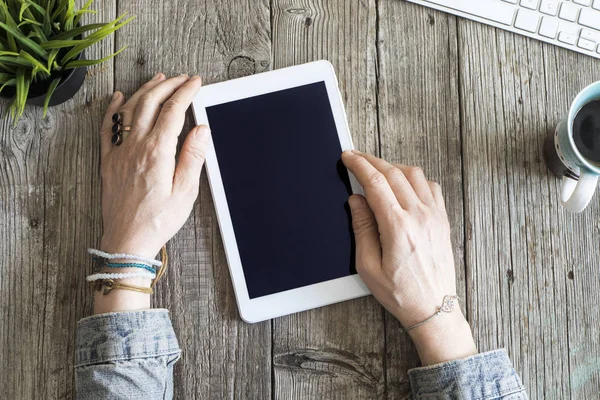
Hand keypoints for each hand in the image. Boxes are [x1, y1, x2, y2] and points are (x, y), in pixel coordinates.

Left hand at [94, 73, 209, 313]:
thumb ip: (193, 157)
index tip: (196, 83)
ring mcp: (119, 151)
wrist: (126, 240)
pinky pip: (107, 127)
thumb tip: (201, 129)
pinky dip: (113, 108)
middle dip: (168, 85)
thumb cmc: (158, 220)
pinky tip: (118, 98)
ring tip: (158, 79)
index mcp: (157, 152)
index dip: (186, 92)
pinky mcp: (109, 161)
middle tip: (182, 79)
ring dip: (145, 90)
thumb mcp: (185, 192)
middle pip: (151, 102)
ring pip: (130, 109)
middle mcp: (135, 146)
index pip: (173, 111)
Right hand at [342, 150, 476, 365]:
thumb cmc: (400, 293)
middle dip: (371, 160)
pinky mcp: (442, 220)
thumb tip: (356, 201)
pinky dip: (415, 178)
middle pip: (393, 173)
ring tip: (378, 170)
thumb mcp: (368, 266)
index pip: (375, 182)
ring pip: (414, 174)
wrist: (433, 308)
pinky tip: (404, 185)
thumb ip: (362, 229)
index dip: (359, 165)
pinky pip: (431, 187)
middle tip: (357, 157)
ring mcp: (434, 216)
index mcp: (397, 227)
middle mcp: (419, 216)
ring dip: (393, 167)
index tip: (348, 157)